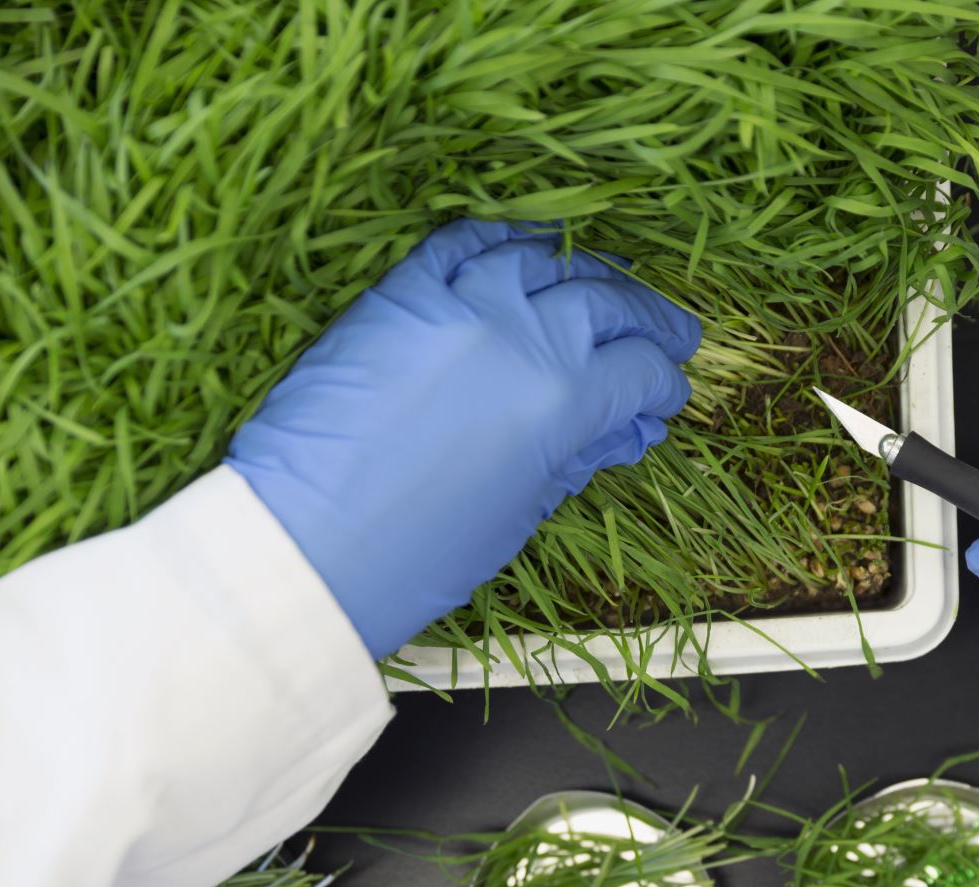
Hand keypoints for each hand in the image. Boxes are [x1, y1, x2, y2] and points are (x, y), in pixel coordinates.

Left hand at [227, 219, 700, 657]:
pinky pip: (463, 242)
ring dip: (585, 272)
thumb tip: (624, 431)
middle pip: (606, 302)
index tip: (667, 397)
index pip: (640, 370)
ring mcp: (457, 303)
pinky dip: (503, 240)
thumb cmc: (418, 553)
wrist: (308, 545)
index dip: (665, 384)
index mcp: (561, 400)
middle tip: (670, 334)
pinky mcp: (400, 293)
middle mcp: (519, 335)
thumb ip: (577, 456)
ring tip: (606, 288)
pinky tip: (527, 249)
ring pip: (542, 258)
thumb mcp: (520, 511)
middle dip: (648, 319)